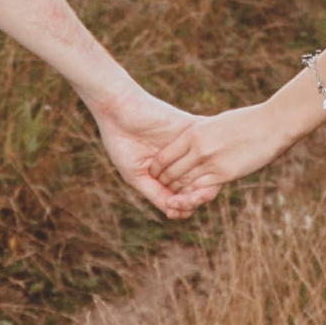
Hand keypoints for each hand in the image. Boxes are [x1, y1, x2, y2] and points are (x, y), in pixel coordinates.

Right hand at [90, 86, 208, 221]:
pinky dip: (207, 162)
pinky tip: (198, 176)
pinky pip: (208, 147)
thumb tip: (175, 213)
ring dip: (202, 187)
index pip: (186, 194)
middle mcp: (183, 160)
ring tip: (192, 196)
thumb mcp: (137, 176)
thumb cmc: (122, 143)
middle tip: (185, 205)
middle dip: (194, 200)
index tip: (174, 211)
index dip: (184, 207)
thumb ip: (156, 194)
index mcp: (170, 172)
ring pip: (207, 169)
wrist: (117, 111)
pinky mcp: (193, 129)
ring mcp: (190, 145)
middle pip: (200, 185)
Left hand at [158, 98, 293, 204]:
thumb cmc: (247, 120)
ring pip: (184, 184)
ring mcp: (211, 163)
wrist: (271, 124)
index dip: (156, 168)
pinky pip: (202, 191)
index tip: (155, 172)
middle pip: (171, 172)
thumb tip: (192, 136)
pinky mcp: (225, 175)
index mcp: (193, 133)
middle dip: (164, 183)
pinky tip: (191, 199)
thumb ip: (201, 132)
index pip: (164, 156)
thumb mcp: (216, 122)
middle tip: (161, 189)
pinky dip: (193, 196)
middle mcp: (198, 149)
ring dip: (176, 193)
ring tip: (172, 198)